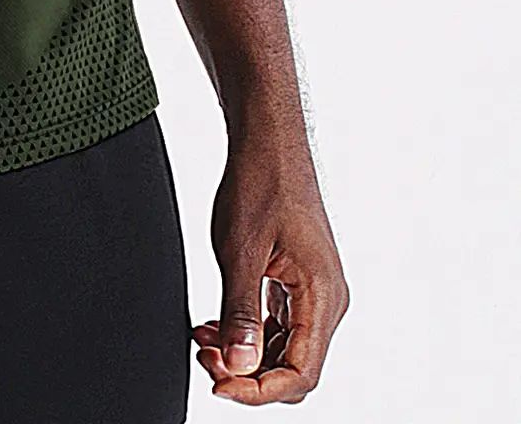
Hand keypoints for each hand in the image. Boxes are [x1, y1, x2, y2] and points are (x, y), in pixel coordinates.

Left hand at [193, 130, 348, 403]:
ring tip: (204, 340)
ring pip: (285, 349)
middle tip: (206, 358)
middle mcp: (327, 300)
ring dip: (246, 353)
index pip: (301, 374)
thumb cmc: (260, 184)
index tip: (218, 383)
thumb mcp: (240, 252)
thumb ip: (240, 313)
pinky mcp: (300, 281)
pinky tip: (215, 325)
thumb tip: (239, 368)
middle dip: (249, 374)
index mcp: (323, 297)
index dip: (258, 390)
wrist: (269, 142)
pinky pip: (280, 324)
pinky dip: (250, 332)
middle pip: (294, 368)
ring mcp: (315, 291)